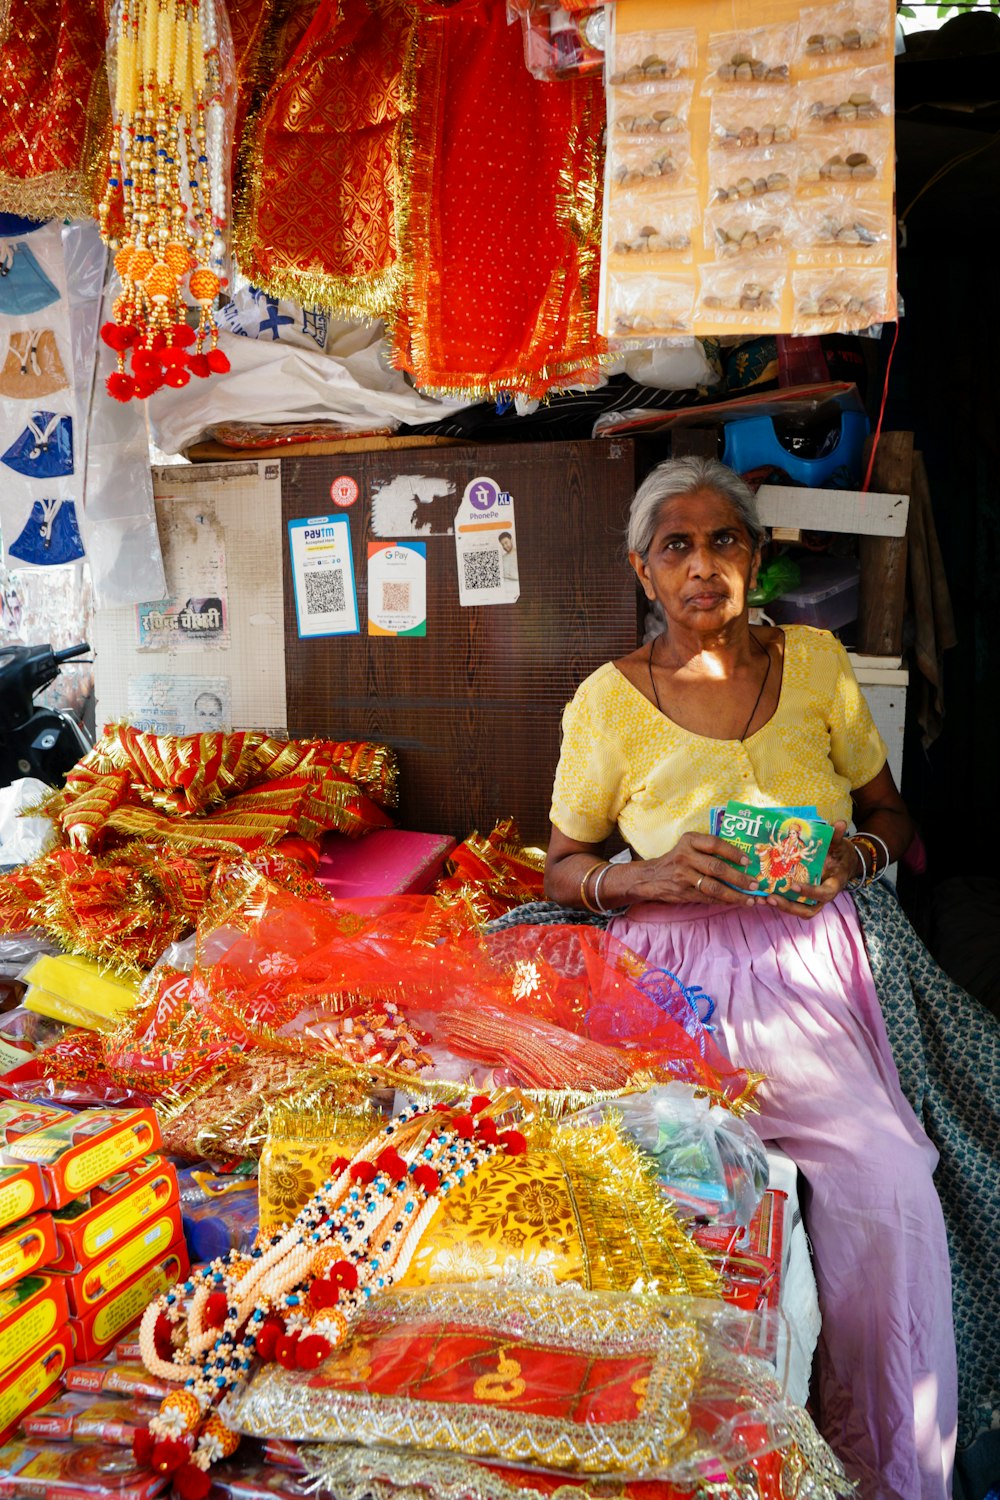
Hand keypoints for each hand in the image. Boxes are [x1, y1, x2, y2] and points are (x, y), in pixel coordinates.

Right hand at [629, 831, 762, 907]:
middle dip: (739, 878)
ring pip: (714, 887)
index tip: (748, 861)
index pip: (715, 844)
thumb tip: (742, 861)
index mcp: (689, 841)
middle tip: (755, 884)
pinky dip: (724, 901)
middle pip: (717, 867)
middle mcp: (685, 857)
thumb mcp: (688, 846)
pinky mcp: (683, 892)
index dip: (733, 852)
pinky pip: (708, 898)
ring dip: (735, 894)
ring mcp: (683, 876)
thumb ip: (709, 849)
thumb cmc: (677, 859)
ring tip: (750, 899)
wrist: (651, 877)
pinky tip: (736, 903)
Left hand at [762, 820, 853, 920]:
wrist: (842, 863)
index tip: (795, 885)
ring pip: (798, 910)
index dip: (810, 891)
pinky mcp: (803, 896)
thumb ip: (837, 837)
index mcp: (833, 884)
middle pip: (808, 910)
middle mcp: (823, 896)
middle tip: (771, 897)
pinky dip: (778, 901)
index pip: (824, 894)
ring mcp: (813, 898)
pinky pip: (791, 903)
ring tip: (762, 899)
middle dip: (789, 906)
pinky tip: (761, 896)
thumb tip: (839, 824)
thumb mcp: (840, 845)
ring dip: (780, 906)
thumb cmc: (840, 854)